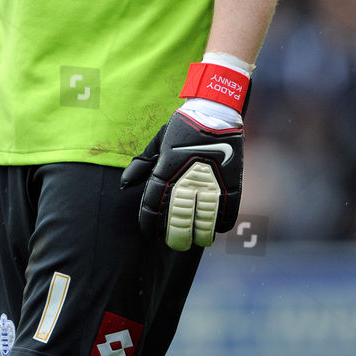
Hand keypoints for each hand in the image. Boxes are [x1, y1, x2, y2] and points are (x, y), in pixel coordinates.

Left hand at [121, 107, 243, 250]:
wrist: (214, 112)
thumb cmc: (183, 127)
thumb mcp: (158, 143)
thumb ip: (141, 165)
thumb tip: (124, 184)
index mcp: (165, 172)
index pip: (152, 208)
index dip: (150, 225)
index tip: (151, 232)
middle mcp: (186, 181)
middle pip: (178, 222)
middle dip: (176, 238)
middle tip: (175, 242)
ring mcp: (210, 184)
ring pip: (203, 223)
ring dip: (199, 236)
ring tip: (196, 240)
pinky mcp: (231, 183)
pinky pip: (227, 212)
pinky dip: (221, 224)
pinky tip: (216, 229)